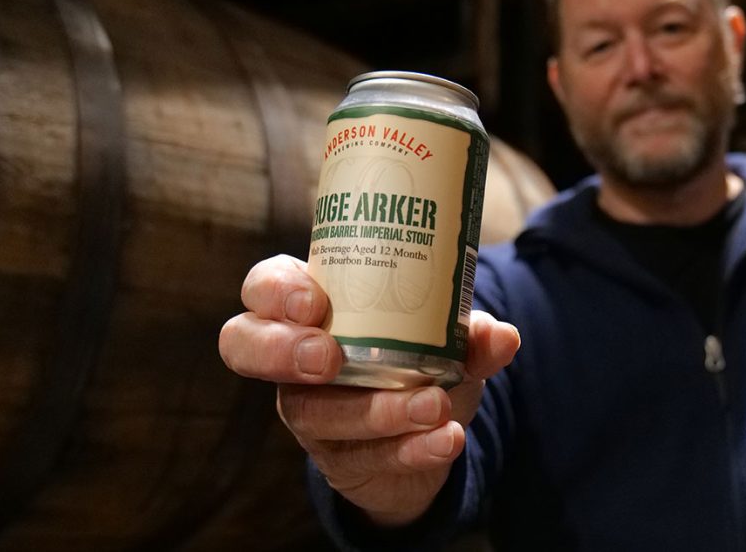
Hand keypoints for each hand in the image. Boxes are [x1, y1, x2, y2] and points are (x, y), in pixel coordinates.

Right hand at [218, 254, 519, 525]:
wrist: (433, 433)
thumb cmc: (422, 359)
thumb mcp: (447, 339)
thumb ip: (471, 335)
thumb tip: (501, 334)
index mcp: (311, 307)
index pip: (263, 286)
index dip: (275, 292)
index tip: (313, 302)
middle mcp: (292, 356)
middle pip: (244, 344)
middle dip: (281, 351)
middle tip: (330, 358)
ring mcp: (308, 410)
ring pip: (313, 412)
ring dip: (375, 409)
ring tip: (433, 405)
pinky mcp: (336, 458)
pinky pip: (362, 457)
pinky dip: (409, 449)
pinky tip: (444, 440)